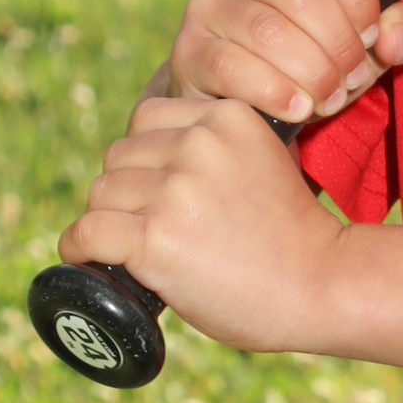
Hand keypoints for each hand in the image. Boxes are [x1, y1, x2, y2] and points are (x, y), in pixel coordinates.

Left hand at [59, 98, 359, 352]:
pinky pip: (87, 233)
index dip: (144, 156)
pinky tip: (88, 258)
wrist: (324, 285)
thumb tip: (156, 151)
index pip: (146, 118)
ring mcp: (176, 189)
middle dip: (125, 192)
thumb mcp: (264, 161)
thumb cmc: (293, 235)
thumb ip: (221, 146)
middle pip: (118, 157)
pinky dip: (79, 248)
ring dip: (106, 222)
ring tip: (131, 250)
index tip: (155, 189)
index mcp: (226, 116)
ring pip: (100, 194)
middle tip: (150, 227)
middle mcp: (199, 143)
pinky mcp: (156, 237)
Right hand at [160, 0, 402, 124]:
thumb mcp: (369, 41)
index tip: (371, 38)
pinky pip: (233, 67)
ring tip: (330, 98)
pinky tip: (298, 108)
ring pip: (270, 33)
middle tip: (352, 80)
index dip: (363, 1)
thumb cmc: (316, 56)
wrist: (247, 100)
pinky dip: (275, 92)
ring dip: (312, 75)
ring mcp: (207, 2)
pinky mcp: (188, 48)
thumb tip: (392, 38)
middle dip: (340, 48)